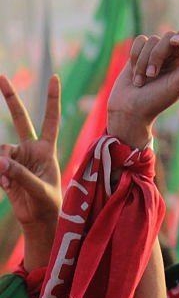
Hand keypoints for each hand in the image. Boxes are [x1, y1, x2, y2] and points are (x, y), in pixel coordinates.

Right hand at [0, 74, 60, 228]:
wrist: (39, 220)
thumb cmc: (49, 205)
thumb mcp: (40, 189)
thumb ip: (21, 174)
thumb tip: (1, 161)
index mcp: (47, 149)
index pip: (51, 120)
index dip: (52, 99)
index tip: (54, 78)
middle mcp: (32, 149)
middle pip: (20, 118)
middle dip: (10, 98)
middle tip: (1, 77)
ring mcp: (18, 157)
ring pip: (2, 150)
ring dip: (3, 165)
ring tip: (8, 182)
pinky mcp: (6, 168)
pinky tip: (5, 186)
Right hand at [107, 28, 178, 148]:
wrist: (129, 110)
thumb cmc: (156, 100)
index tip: (174, 42)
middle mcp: (174, 58)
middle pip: (169, 37)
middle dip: (158, 54)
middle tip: (152, 74)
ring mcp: (157, 55)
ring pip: (152, 40)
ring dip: (144, 61)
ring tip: (141, 81)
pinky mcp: (140, 53)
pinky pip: (140, 40)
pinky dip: (135, 57)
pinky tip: (134, 74)